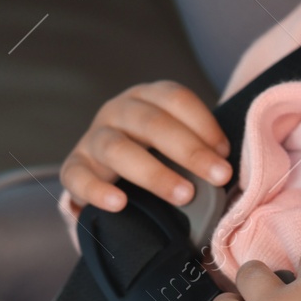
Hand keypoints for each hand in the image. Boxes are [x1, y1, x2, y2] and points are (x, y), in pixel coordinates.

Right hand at [60, 80, 231, 211]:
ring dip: (154, 173)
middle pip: (152, 122)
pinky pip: (78, 177)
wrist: (107, 171)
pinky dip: (98, 190)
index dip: (204, 124)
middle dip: (190, 150)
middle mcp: (118, 110)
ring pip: (117, 148)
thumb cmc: (155, 153)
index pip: (176, 99)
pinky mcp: (74, 167)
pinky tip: (120, 204)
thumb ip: (197, 148)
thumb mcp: (174, 141)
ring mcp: (93, 137)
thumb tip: (227, 173)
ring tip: (184, 195)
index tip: (225, 153)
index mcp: (148, 96)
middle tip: (219, 177)